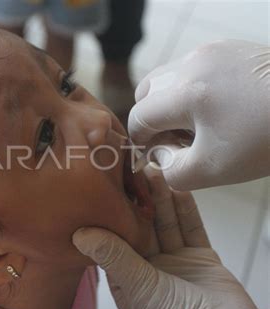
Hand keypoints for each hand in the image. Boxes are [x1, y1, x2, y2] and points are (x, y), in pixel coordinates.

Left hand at [73, 167, 258, 308]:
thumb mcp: (139, 286)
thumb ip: (113, 257)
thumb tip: (79, 234)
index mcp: (127, 278)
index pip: (115, 239)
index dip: (112, 214)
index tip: (107, 187)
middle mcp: (149, 268)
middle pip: (142, 226)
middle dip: (139, 199)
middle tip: (133, 170)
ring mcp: (175, 262)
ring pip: (165, 224)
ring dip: (161, 199)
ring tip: (153, 171)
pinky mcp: (201, 259)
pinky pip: (191, 229)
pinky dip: (185, 210)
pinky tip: (177, 189)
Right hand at [128, 40, 269, 189]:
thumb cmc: (267, 140)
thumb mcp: (214, 170)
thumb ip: (172, 171)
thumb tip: (158, 156)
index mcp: (185, 92)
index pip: (139, 117)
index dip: (140, 141)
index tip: (154, 156)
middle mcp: (192, 63)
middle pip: (147, 92)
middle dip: (153, 119)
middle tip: (176, 142)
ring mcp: (211, 51)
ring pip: (168, 77)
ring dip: (170, 103)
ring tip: (196, 125)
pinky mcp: (228, 49)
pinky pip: (193, 69)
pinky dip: (191, 90)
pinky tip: (216, 109)